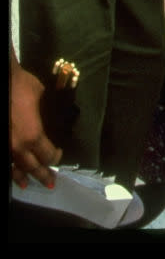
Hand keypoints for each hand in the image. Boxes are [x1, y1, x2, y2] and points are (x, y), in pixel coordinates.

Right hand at [10, 62, 61, 188]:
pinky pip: (6, 163)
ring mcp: (7, 147)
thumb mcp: (43, 98)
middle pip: (33, 166)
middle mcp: (19, 147)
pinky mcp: (1, 142)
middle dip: (43, 175)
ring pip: (16, 168)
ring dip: (25, 177)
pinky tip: (14, 177)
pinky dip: (10, 172)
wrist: (4, 80)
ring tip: (31, 184)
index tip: (58, 155)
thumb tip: (55, 116)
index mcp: (33, 135)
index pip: (48, 154)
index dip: (55, 157)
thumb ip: (48, 112)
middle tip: (51, 182)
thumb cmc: (23, 86)